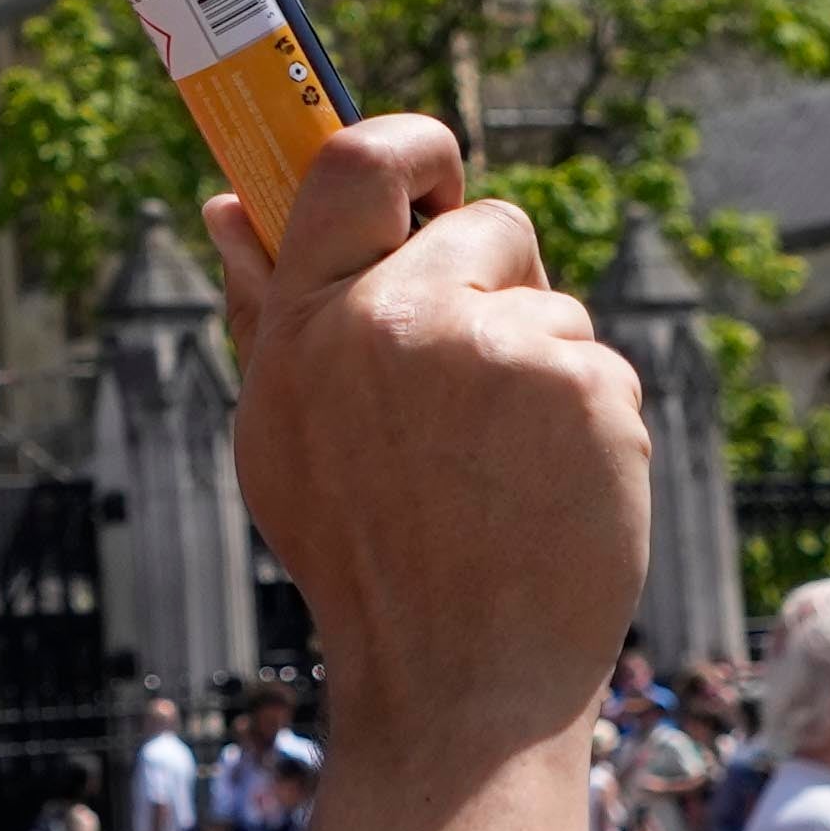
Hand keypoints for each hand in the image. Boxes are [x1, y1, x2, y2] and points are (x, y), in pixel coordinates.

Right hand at [213, 119, 641, 761]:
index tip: (434, 175)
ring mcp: (496, 351)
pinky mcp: (583, 388)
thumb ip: (264, 310)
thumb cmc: (366, 558)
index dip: (410, 147)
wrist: (458, 683)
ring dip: (544, 370)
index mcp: (310, 323)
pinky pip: (601, 364)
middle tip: (481, 390)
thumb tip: (229, 201)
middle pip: (486, 225)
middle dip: (501, 285)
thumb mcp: (284, 433)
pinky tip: (551, 494)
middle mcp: (396, 320)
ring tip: (503, 473)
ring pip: (552, 307)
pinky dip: (592, 423)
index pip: (355, 161)